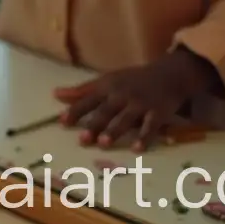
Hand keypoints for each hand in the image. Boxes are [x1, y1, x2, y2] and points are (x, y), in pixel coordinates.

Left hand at [52, 49, 219, 151]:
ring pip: (126, 119)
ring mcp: (141, 103)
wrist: (168, 74)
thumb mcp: (106, 80)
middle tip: (82, 140)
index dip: (76, 111)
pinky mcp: (158, 112)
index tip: (62, 122)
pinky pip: (151, 126)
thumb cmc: (132, 80)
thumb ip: (82, 90)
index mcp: (108, 86)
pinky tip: (137, 149)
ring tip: (103, 143)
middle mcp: (122, 95)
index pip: (88, 99)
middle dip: (94, 124)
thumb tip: (56, 94)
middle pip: (106, 111)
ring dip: (114, 130)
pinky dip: (144, 138)